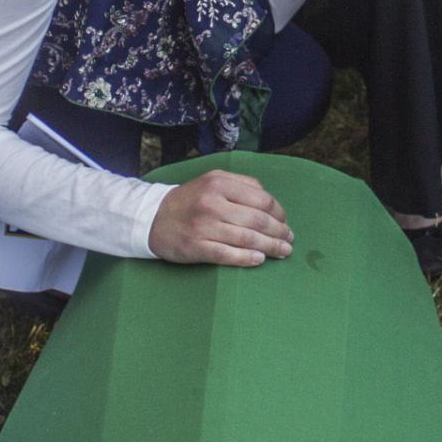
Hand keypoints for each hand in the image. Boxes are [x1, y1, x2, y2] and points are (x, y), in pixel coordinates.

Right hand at [148, 170, 293, 267]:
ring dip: (270, 247)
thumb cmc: (189, 201)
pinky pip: (227, 254)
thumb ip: (241, 185)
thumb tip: (270, 202)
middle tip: (289, 241)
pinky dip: (246, 258)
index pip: (261, 199)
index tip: (285, 222)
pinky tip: (259, 260)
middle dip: (279, 232)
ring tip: (282, 252)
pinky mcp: (196, 246)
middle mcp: (212, 203)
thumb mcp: (212, 181)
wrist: (152, 218)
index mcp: (219, 183)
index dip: (279, 213)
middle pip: (258, 220)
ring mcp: (204, 225)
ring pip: (246, 238)